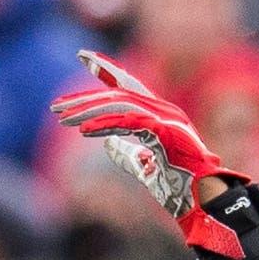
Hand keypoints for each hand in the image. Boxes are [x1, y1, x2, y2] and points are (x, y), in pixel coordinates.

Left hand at [50, 49, 249, 257]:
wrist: (202, 201)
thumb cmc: (178, 187)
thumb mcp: (144, 167)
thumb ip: (126, 153)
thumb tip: (107, 143)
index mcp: (159, 114)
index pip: (127, 85)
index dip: (106, 69)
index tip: (84, 58)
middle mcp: (162, 109)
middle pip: (117, 93)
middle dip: (84, 99)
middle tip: (56, 107)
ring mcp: (165, 118)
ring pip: (119, 105)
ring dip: (87, 112)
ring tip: (62, 119)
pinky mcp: (164, 132)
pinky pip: (128, 123)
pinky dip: (104, 125)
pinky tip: (83, 131)